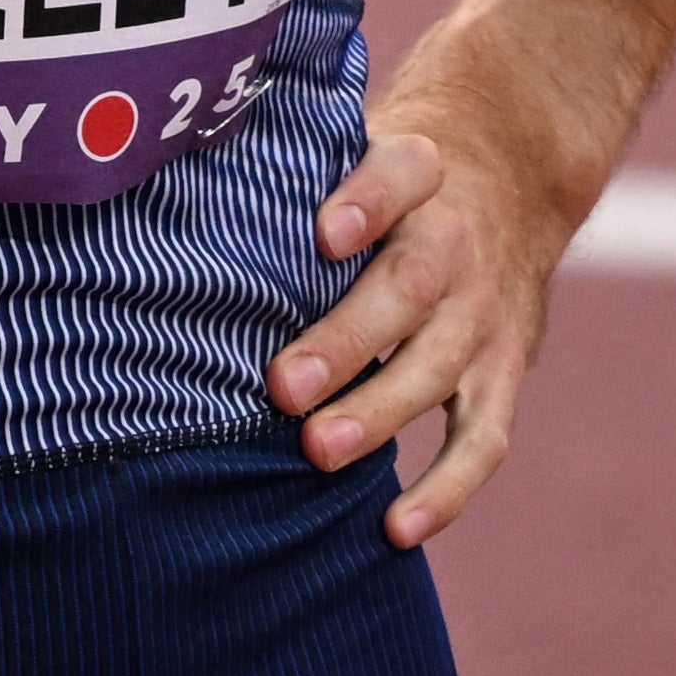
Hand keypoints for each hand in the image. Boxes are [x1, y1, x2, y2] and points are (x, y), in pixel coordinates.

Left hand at [274, 58, 588, 545]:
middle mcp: (454, 244)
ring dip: (380, 412)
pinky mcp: (502, 372)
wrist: (511, 184)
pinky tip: (395, 528)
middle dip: (346, 340)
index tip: (323, 234)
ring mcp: (482, 314)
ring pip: (438, 366)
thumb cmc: (388, 186)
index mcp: (419, 174)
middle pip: (409, 287)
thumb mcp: (356, 147)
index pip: (403, 171)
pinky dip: (447, 489)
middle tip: (282, 386)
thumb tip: (164, 200)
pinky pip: (483, 438)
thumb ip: (288, 174)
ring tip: (318, 450)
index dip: (369, 200)